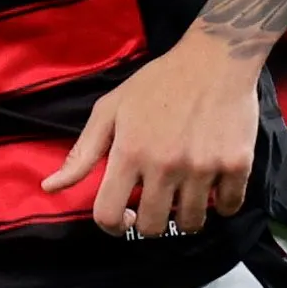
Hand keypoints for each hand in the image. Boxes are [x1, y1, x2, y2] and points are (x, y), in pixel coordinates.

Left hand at [41, 31, 262, 237]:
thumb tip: (49, 188)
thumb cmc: (156, 84)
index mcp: (129, 152)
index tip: (125, 216)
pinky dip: (222, 203)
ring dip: (185, 215)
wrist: (213, 60)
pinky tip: (213, 183)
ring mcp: (202, 168)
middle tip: (156, 201)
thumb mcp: (110, 110)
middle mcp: (164, 165)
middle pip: (152, 227)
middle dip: (149, 222)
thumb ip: (82, 153)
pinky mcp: (237, 165)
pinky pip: (229, 207)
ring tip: (184, 192)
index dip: (113, 226)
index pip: (110, 215)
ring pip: (191, 223)